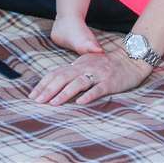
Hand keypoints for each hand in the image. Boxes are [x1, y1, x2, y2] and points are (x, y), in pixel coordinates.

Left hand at [29, 51, 151, 105]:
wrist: (131, 60)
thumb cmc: (106, 66)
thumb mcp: (87, 66)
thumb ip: (73, 74)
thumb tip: (54, 85)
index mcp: (77, 64)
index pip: (56, 73)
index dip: (43, 84)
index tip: (32, 96)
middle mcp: (85, 67)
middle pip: (63, 77)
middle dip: (48, 89)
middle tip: (37, 101)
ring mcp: (97, 74)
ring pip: (78, 83)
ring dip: (64, 93)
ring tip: (54, 103)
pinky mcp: (109, 82)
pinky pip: (98, 89)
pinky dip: (88, 95)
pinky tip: (80, 102)